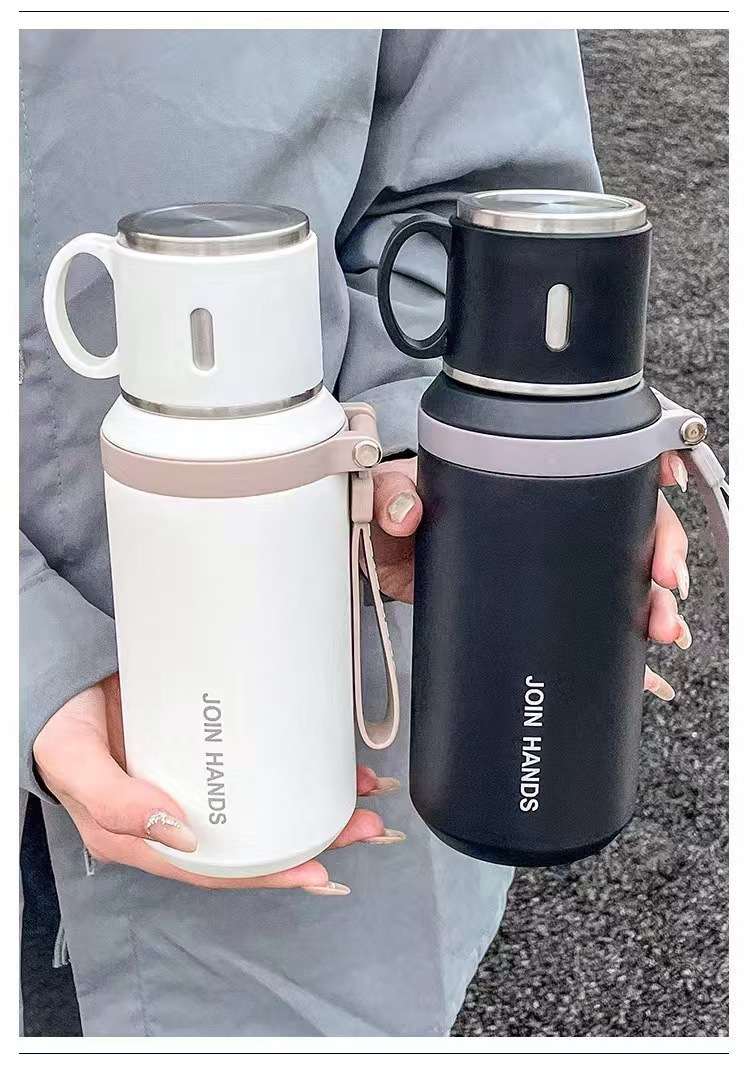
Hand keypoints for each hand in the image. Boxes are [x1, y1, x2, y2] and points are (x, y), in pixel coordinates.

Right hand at [33, 673, 402, 894]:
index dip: (272, 874)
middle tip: (365, 825)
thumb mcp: (77, 767)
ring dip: (317, 802)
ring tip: (365, 793)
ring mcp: (203, 777)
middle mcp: (184, 815)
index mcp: (151, 836)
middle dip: (316, 837)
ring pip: (268, 801)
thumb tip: (182, 834)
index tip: (319, 869)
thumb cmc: (62, 731)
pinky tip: (328, 755)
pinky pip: (262, 759)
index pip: (222, 869)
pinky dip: (297, 760)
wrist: (60, 680)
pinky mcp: (214, 741)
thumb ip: (116, 803)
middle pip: (259, 839)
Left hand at [370, 453, 692, 701]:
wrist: (376, 560)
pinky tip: (644, 668)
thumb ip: (390, 494)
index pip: (594, 464)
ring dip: (650, 601)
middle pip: (624, 523)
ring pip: (619, 574)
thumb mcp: (388, 496)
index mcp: (517, 479)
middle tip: (664, 582)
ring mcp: (546, 563)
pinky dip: (621, 646)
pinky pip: (589, 622)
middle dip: (659, 551)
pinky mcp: (535, 606)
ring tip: (660, 627)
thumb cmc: (391, 516)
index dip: (639, 471)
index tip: (663, 484)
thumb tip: (406, 508)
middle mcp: (545, 517)